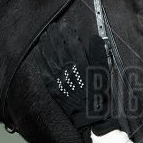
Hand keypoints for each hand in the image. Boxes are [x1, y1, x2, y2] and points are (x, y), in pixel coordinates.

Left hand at [38, 20, 118, 139]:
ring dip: (46, 44)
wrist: (89, 115)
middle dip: (55, 36)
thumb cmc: (98, 94)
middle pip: (59, 48)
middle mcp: (69, 69)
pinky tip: (38, 52)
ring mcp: (59, 78)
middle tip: (52, 27)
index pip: (73, 45)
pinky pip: (44, 70)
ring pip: (50, 56)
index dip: (68, 34)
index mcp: (82, 65)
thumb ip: (99, 55)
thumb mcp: (104, 74)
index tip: (65, 26)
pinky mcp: (52, 86)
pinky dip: (40, 60)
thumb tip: (95, 39)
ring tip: (44, 35)